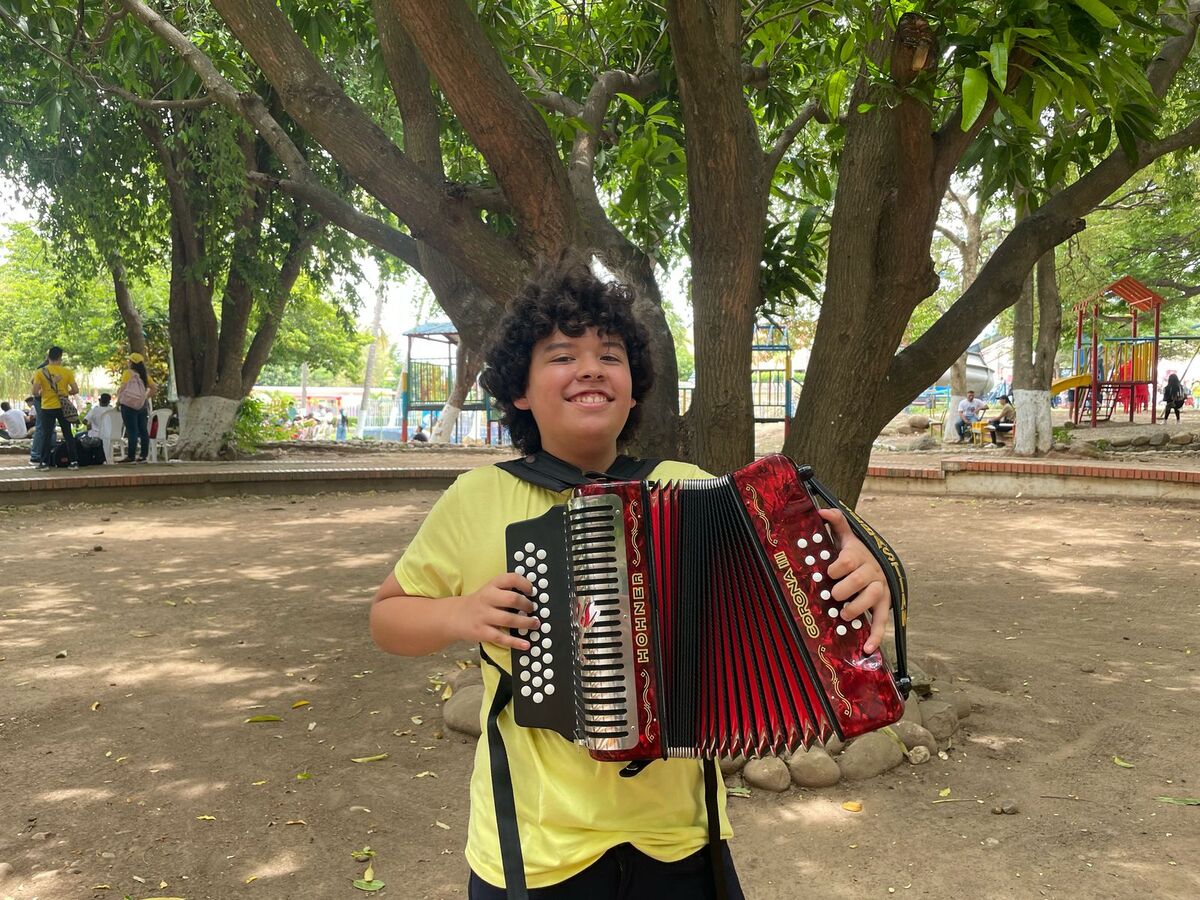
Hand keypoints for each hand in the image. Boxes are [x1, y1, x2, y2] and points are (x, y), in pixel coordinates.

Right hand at [447, 573, 538, 651]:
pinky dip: (516, 642)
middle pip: (511, 599)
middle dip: (527, 605)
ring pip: (508, 619)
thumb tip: (532, 598)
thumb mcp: (490, 590)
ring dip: (526, 623)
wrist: (455, 616)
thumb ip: (507, 591)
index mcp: (492, 585)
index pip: (510, 579)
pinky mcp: (482, 632)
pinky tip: (526, 644)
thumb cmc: (480, 603)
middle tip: (533, 609)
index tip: (531, 591)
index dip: (525, 584)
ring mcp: (484, 616)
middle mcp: (487, 599)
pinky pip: (501, 637)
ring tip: (535, 624)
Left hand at [819, 507, 890, 654]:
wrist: (878, 565)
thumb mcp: (846, 537)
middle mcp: (871, 572)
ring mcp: (878, 590)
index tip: (829, 571)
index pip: (847, 561)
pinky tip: (868, 649)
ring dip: (857, 608)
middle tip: (833, 595)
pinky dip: (876, 636)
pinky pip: (882, 621)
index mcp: (858, 556)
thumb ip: (836, 522)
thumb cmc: (854, 553)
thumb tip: (820, 510)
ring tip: (844, 614)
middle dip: (844, 590)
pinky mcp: (883, 605)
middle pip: (859, 581)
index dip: (837, 567)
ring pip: (871, 600)